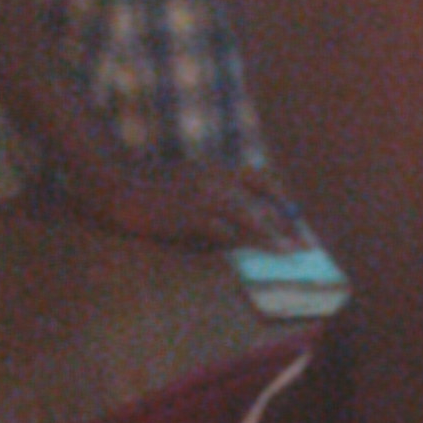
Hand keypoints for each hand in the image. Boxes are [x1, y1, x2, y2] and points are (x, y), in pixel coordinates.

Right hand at [66, 158, 296, 250]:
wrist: (120, 185)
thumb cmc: (153, 184)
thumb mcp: (191, 176)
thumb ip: (216, 189)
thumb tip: (242, 214)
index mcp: (218, 168)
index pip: (262, 181)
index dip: (283, 202)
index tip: (297, 221)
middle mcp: (216, 179)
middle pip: (261, 202)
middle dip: (285, 224)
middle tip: (302, 244)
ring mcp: (204, 197)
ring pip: (248, 217)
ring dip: (270, 237)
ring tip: (288, 252)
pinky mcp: (190, 217)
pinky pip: (222, 232)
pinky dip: (238, 243)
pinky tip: (250, 254)